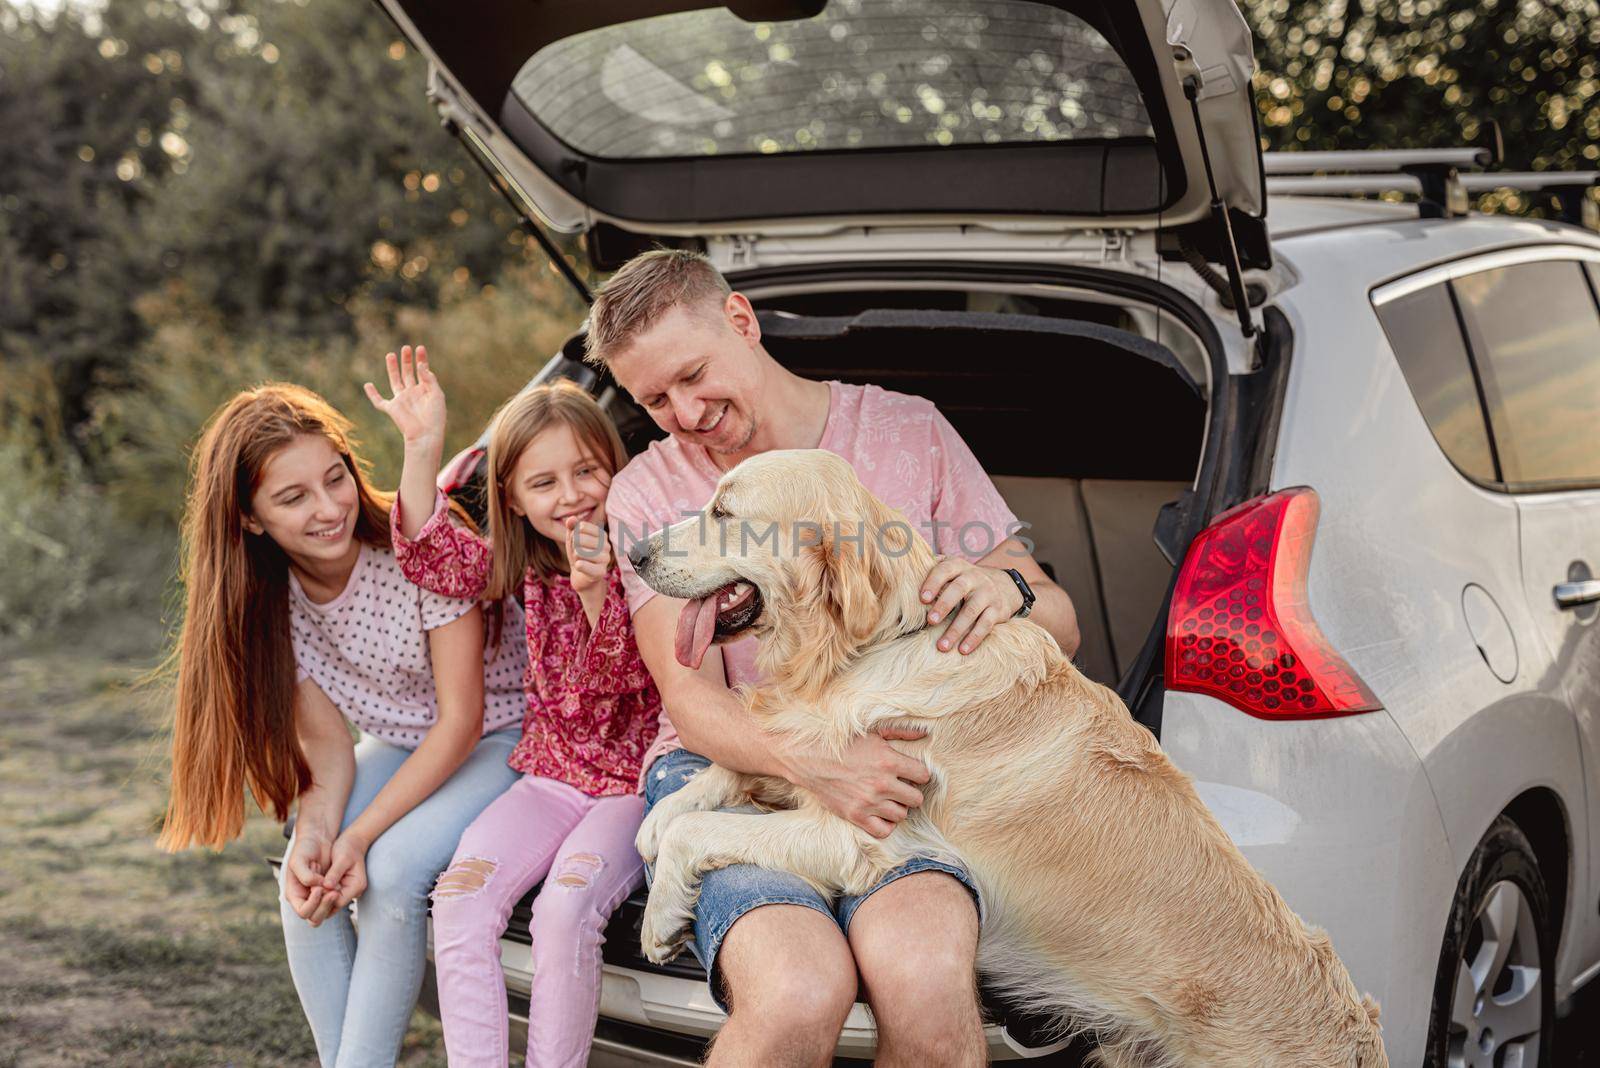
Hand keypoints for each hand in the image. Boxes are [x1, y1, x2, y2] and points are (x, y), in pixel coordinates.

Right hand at [282, 833, 332, 920]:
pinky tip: (339, 884)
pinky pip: (334, 903)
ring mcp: (317, 896)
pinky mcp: (328, 891)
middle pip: (314, 918)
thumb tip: (317, 888)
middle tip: (333, 891)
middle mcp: (304, 899)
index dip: (313, 903)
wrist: (318, 839)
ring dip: (332, 904)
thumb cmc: (305, 848)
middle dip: (325, 906)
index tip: (320, 888)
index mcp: (294, 894)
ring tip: (336, 888)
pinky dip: (338, 897)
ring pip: (325, 914)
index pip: (303, 911)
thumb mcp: (299, 860)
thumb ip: (305, 875)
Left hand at [308, 829, 369, 924]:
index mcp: (357, 886)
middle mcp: (352, 892)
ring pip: (327, 908)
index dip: (324, 897)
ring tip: (312, 887)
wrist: (352, 841)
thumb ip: (335, 873)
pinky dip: (318, 896)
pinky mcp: (338, 890)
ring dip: (318, 900)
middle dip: (320, 902)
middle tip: (313, 888)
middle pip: (332, 909)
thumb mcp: (342, 858)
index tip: (316, 887)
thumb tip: (326, 886)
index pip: (337, 902)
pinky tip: (312, 886)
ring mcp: (345, 892)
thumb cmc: (348, 847)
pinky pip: (325, 900)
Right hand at [363, 344, 445, 449]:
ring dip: (393, 368)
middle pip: (408, 373)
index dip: (421, 359)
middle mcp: (413, 394)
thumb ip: (429, 378)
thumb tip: (421, 365)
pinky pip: (379, 401)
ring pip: (395, 381)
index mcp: (425, 391)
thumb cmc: (435, 417)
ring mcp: (402, 400)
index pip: (422, 371)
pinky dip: (372, 394)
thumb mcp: (437, 394)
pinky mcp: (392, 409)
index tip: (420, 347)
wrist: (426, 435)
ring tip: (391, 354)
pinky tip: (367, 385)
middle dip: (407, 361)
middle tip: (406, 348)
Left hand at [564, 517, 611, 595]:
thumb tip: (571, 518)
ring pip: (579, 552)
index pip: (581, 527)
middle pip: (579, 539)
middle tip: (577, 555)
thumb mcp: (573, 539)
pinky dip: (578, 565)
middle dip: (573, 547)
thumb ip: (572, 527)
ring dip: (575, 558)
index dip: (573, 536)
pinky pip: (582, 565)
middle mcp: (606, 545)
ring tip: (580, 561)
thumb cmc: (579, 555)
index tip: (577, 544)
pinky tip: (579, 566)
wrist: (582, 577)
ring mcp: (605, 559)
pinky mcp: (601, 572)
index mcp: (602, 535)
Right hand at [780, 729, 928, 838]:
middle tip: (900, 787)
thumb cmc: (843, 743)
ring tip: (888, 799)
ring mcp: (869, 802)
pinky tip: (880, 814)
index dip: (918, 774)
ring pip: (902, 815)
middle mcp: (882, 784)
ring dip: (897, 807)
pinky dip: (885, 825)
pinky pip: (883, 831)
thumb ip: (901, 733)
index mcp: (889, 761)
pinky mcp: (856, 816)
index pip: (923, 776)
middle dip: (910, 792)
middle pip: (916, 799)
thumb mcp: (873, 732)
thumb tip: (925, 734)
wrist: (809, 758)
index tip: (910, 773)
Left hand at [920, 557, 1023, 655]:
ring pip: (972, 610)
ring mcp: (988, 593)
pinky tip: (962, 650)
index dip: (933, 582)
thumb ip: (930, 568)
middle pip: (959, 588)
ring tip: (942, 646)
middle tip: (931, 621)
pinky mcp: (998, 610)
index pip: (945, 569)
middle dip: (944, 605)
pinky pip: (986, 625)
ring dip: (956, 629)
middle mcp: (974, 577)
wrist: (1003, 585)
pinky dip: (974, 638)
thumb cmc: (964, 580)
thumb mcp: (951, 569)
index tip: (922, 599)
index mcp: (958, 566)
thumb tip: (900, 570)